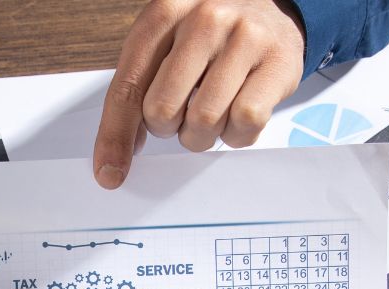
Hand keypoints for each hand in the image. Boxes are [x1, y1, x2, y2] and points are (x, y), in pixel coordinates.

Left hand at [93, 0, 305, 188]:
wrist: (271, 7)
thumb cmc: (209, 36)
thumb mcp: (165, 45)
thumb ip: (137, 89)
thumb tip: (117, 152)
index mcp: (163, 14)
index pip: (127, 88)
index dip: (115, 137)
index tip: (110, 172)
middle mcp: (203, 20)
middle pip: (163, 110)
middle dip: (168, 128)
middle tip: (182, 113)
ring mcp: (243, 38)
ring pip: (204, 120)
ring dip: (202, 134)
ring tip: (211, 111)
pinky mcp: (278, 62)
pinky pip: (246, 121)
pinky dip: (236, 134)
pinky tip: (236, 114)